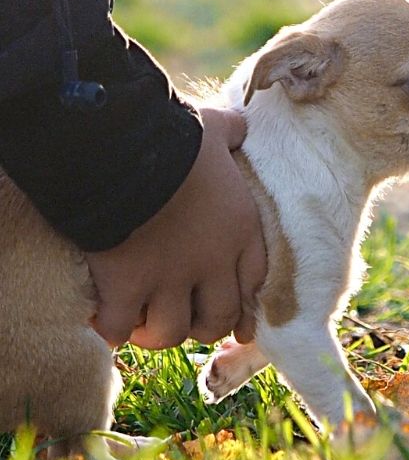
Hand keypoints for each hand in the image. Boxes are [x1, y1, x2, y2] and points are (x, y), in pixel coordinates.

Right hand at [86, 108, 267, 349]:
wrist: (121, 148)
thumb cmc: (170, 135)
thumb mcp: (213, 128)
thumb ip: (230, 133)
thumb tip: (237, 126)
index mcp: (239, 228)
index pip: (254, 283)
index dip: (243, 305)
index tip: (233, 318)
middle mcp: (211, 262)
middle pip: (217, 319)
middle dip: (200, 325)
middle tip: (180, 318)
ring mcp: (168, 278)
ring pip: (172, 332)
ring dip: (156, 333)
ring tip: (140, 325)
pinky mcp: (125, 287)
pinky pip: (120, 327)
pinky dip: (111, 328)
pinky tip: (105, 319)